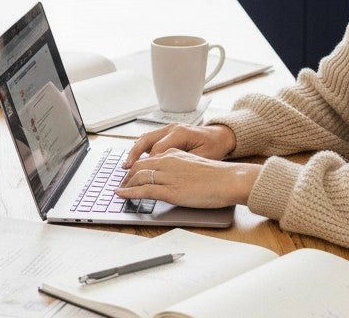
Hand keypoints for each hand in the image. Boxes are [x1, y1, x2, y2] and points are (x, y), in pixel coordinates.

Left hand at [114, 149, 259, 208]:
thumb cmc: (217, 175)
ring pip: (138, 178)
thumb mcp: (194, 163)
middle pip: (138, 166)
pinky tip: (121, 195)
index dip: (136, 167)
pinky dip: (128, 193)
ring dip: (125, 185)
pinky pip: (143, 191)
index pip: (148, 158)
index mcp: (174, 153)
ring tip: (119, 191)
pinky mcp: (169, 191)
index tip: (130, 173)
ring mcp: (167, 176)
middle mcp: (167, 161)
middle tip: (122, 183)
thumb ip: (180, 166)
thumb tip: (172, 175)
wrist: (229, 180)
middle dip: (127, 176)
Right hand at [122, 123, 236, 169]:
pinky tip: (137, 159)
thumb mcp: (203, 157)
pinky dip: (142, 149)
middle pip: (146, 140)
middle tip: (126, 169)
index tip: (142, 177)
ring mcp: (169, 128)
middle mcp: (171, 128)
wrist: (222, 136)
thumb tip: (168, 174)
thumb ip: (185, 163)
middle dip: (134, 155)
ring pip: (145, 138)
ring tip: (126, 165)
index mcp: (180, 133)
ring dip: (135, 151)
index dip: (148, 164)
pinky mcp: (168, 132)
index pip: (157, 149)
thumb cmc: (215, 147)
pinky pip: (150, 139)